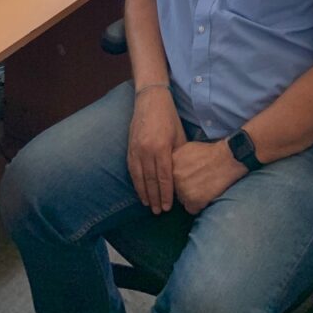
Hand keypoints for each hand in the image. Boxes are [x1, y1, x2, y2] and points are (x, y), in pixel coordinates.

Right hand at [127, 87, 186, 214]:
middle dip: (155, 198)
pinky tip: (139, 190)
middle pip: (151, 180)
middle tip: (158, 212)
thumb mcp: (179, 136)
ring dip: (144, 193)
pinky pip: (132, 169)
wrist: (151, 100)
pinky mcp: (130, 147)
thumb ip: (178, 156)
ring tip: (148, 205)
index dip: (166, 194)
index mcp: (162, 147)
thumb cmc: (169, 118)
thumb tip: (182, 176)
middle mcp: (147, 150)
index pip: (164, 177)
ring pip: (140, 177)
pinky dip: (135, 182)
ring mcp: (136, 149)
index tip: (168, 207)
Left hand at [171, 140, 246, 215]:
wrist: (228, 158)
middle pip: (175, 190)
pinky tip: (206, 195)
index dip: (178, 179)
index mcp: (171, 163)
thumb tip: (169, 169)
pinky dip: (199, 205)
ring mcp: (183, 190)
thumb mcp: (187, 149)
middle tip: (197, 181)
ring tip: (203, 187)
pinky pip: (192, 209)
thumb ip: (176, 159)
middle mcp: (174, 177)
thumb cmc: (210, 152)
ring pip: (183, 200)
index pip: (168, 178)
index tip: (187, 177)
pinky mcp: (193, 201)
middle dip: (184, 187)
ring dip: (191, 197)